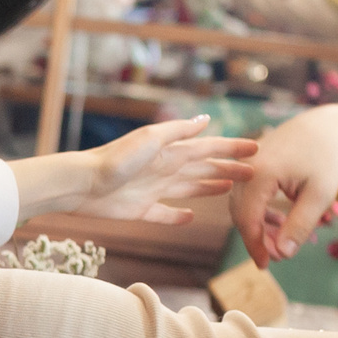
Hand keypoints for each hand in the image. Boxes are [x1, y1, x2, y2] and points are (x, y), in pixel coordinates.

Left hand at [59, 115, 256, 224]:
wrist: (81, 184)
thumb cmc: (114, 159)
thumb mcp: (151, 139)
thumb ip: (178, 132)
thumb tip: (206, 120)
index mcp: (169, 150)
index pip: (208, 148)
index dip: (232, 148)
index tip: (256, 148)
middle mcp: (164, 169)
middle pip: (203, 168)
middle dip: (228, 169)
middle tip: (253, 173)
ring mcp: (153, 190)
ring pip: (189, 189)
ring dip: (209, 188)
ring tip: (230, 188)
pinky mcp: (140, 210)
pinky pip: (165, 214)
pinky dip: (178, 215)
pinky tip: (190, 217)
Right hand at [228, 104, 337, 264]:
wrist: (327, 125)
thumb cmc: (327, 157)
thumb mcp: (320, 195)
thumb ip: (300, 225)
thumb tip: (282, 254)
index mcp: (260, 173)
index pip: (248, 219)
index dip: (255, 246)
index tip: (266, 266)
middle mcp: (246, 167)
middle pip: (240, 213)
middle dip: (256, 239)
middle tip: (275, 258)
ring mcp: (246, 164)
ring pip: (242, 204)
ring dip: (257, 226)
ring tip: (279, 242)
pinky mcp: (252, 164)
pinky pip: (248, 194)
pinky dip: (259, 211)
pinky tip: (277, 222)